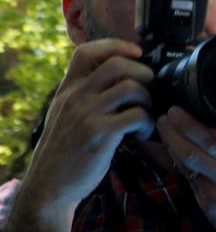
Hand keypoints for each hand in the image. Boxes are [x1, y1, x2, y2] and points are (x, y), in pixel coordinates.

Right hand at [3, 41, 153, 231]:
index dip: (116, 45)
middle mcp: (75, 97)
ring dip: (150, 100)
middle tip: (149, 92)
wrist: (49, 185)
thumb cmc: (65, 150)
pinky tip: (143, 133)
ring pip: (132, 87)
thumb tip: (120, 79)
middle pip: (118, 64)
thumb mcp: (66, 115)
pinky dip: (148, 123)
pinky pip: (136, 115)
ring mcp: (86, 114)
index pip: (87, 52)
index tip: (136, 53)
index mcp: (67, 89)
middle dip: (144, 74)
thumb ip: (85, 95)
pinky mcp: (99, 134)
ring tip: (147, 116)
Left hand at [154, 108, 215, 231]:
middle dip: (173, 133)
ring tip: (164, 132)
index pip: (213, 140)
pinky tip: (174, 155)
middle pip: (192, 153)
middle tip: (162, 118)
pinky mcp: (209, 210)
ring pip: (186, 168)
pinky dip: (180, 167)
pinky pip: (190, 183)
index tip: (176, 111)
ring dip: (171, 148)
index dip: (189, 124)